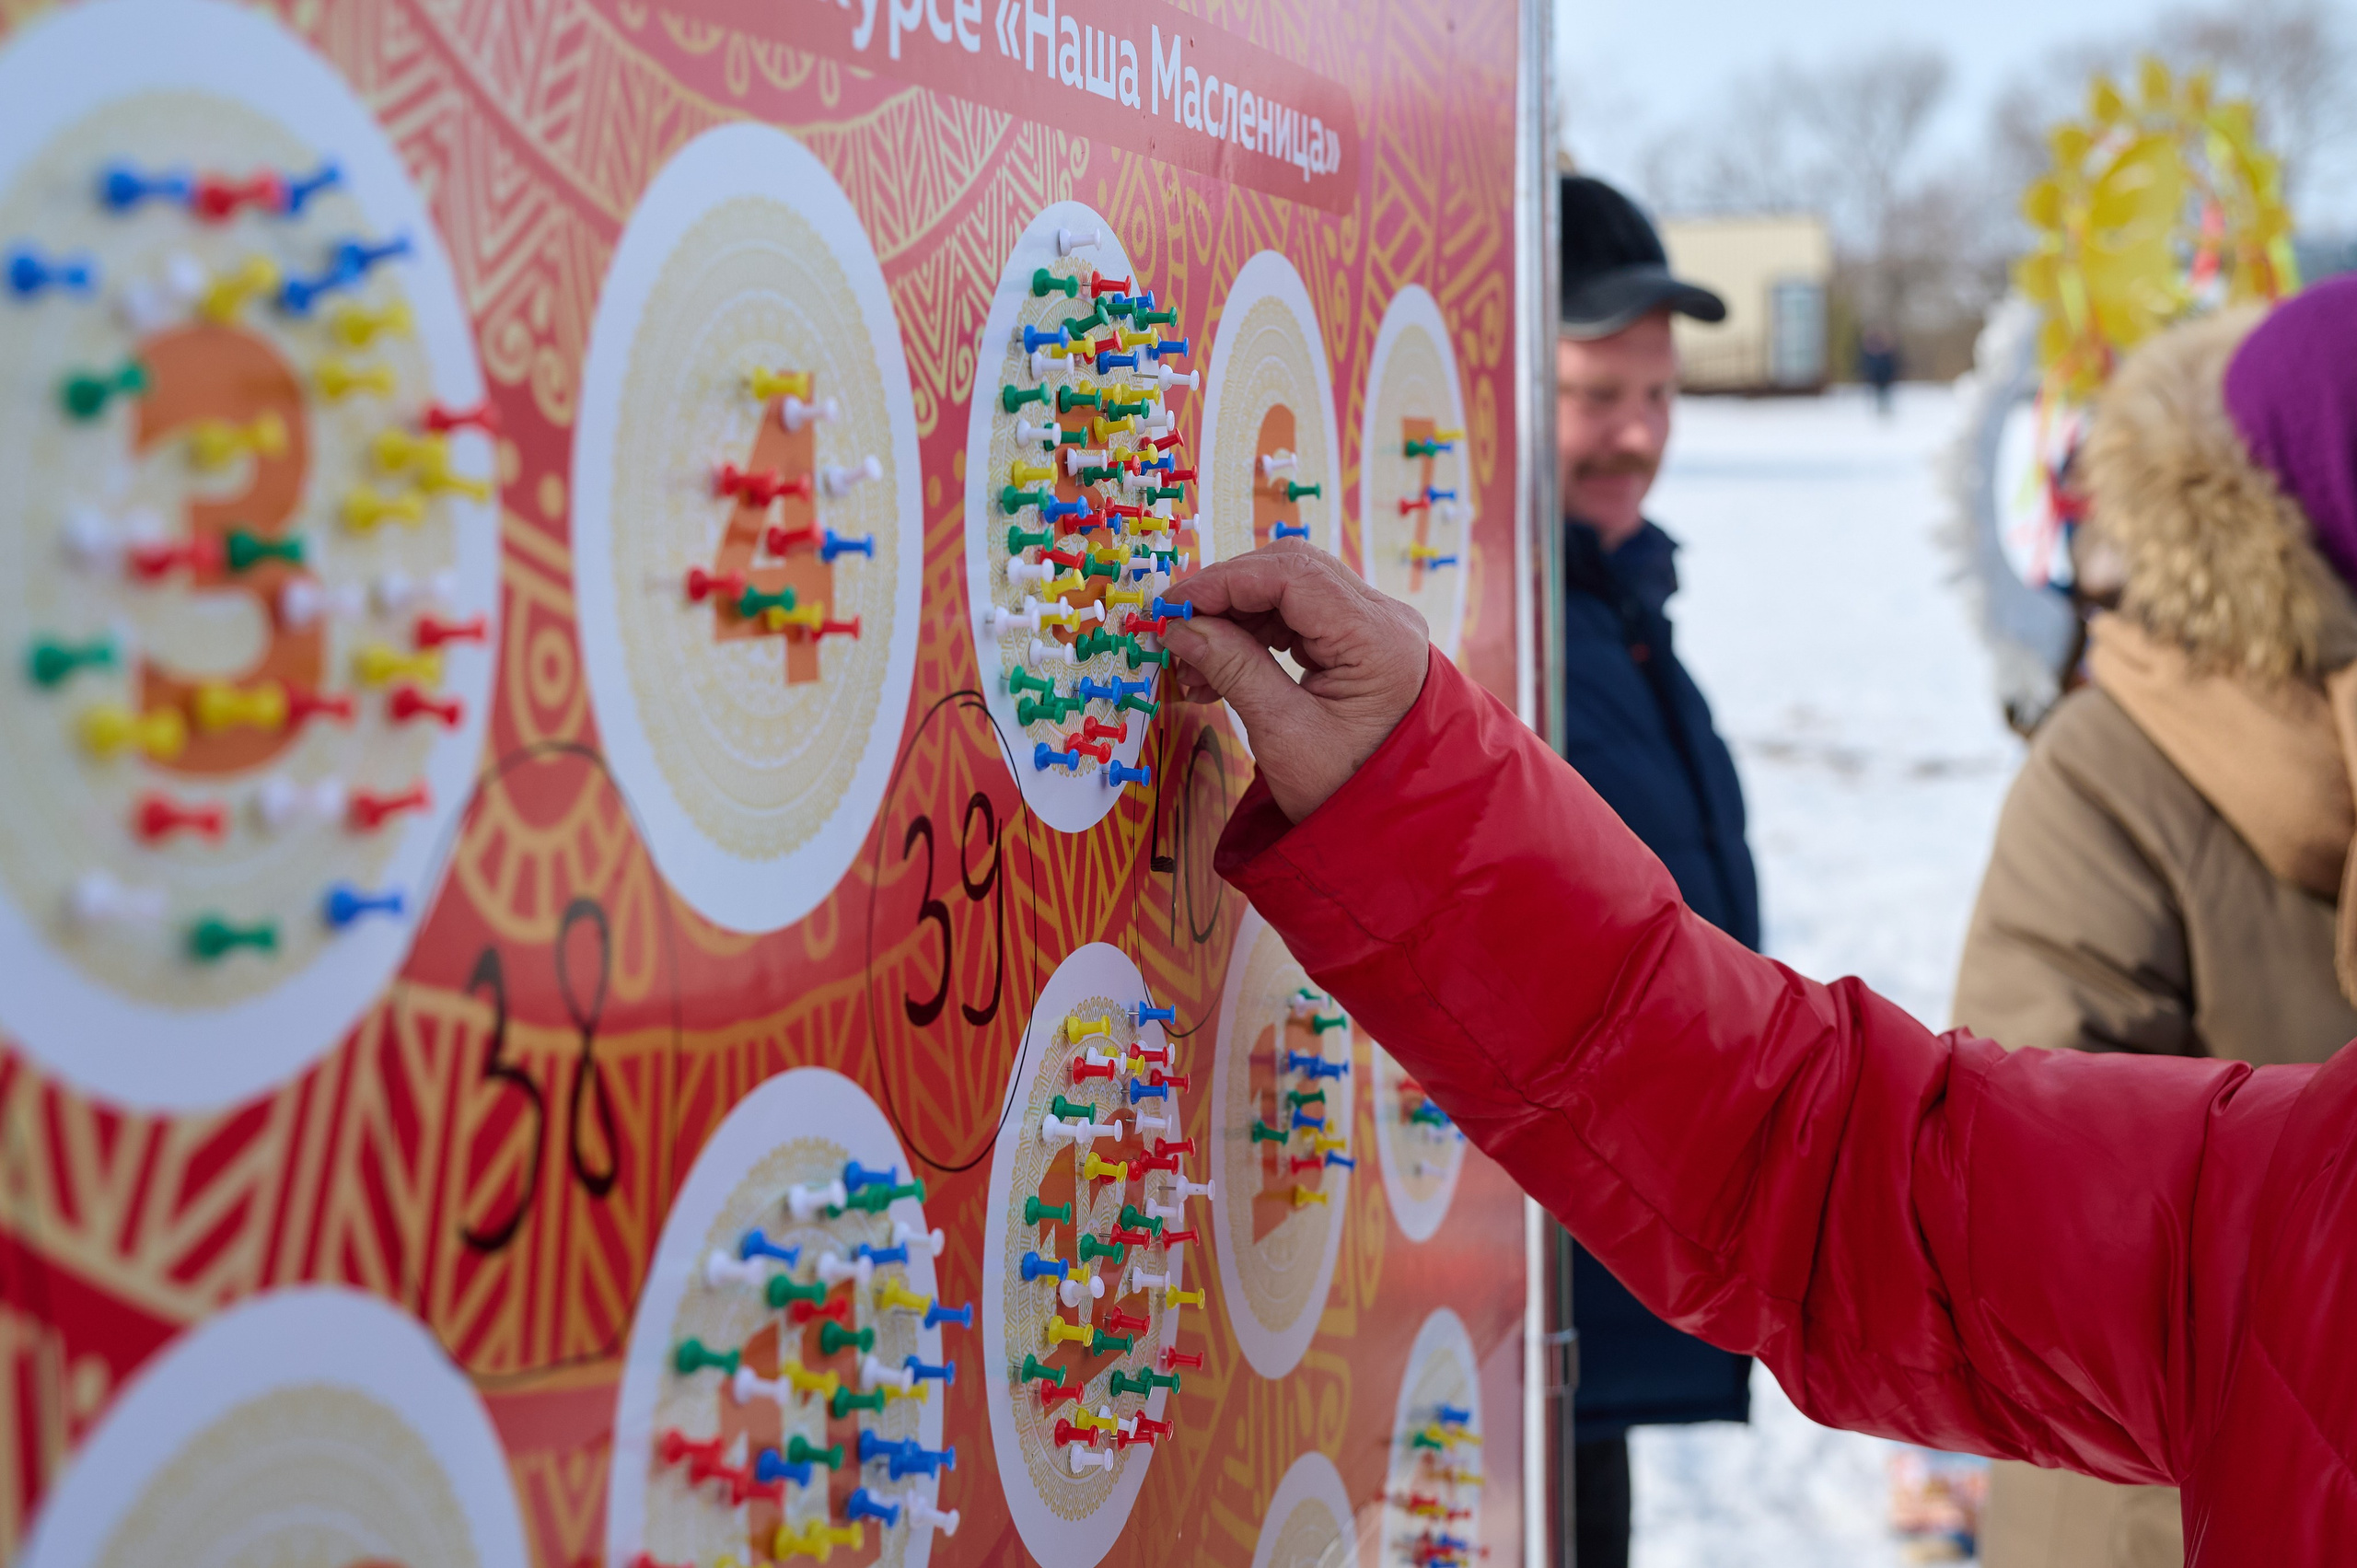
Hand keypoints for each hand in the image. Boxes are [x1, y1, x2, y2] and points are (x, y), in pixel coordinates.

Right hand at [1159, 541, 1429, 821]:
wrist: (1391, 824)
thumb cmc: (1346, 790)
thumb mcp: (1285, 733)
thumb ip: (1233, 669)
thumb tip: (1181, 628)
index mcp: (1378, 639)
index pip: (1292, 575)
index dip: (1223, 581)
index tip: (1172, 607)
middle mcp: (1384, 620)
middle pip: (1292, 572)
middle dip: (1226, 596)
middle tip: (1175, 630)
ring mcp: (1374, 628)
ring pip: (1290, 591)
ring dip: (1234, 619)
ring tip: (1192, 668)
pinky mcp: (1359, 642)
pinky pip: (1298, 617)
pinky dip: (1253, 635)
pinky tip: (1218, 668)